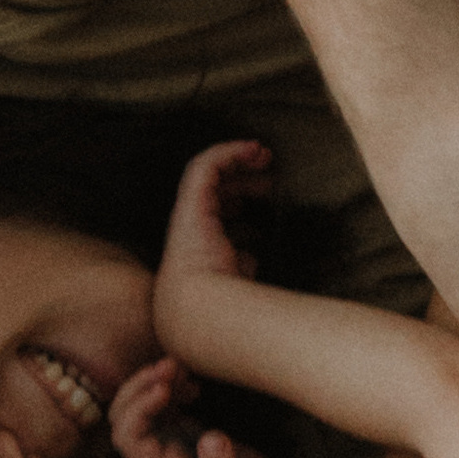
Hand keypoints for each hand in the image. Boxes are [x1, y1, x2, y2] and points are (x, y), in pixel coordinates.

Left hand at [111, 354, 357, 457]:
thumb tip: (211, 440)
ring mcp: (175, 447)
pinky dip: (172, 388)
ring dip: (154, 382)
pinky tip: (193, 383)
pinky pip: (166, 407)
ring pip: (143, 408)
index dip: (138, 408)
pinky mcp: (192, 437)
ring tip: (180, 366)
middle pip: (126, 418)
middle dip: (140, 387)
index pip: (128, 439)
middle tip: (170, 365)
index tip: (165, 387)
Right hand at [154, 138, 270, 309]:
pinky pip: (207, 164)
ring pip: (209, 174)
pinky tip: (252, 150)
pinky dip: (230, 152)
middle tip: (270, 173)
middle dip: (242, 179)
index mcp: (201, 249)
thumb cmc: (221, 303)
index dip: (241, 200)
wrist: (201, 307)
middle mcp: (191, 228)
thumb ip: (243, 265)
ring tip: (263, 156)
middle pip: (215, 193)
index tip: (268, 195)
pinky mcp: (191, 200)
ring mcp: (189, 213)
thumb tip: (251, 256)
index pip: (218, 214)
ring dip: (237, 160)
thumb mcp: (239, 279)